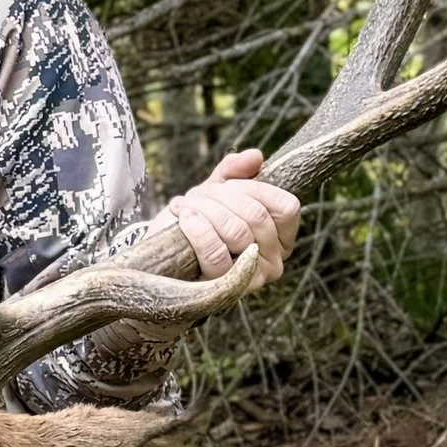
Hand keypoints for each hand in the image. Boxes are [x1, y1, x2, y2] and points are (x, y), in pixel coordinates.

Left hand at [165, 148, 300, 288]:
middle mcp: (274, 263)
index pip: (286, 207)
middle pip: (256, 215)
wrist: (161, 261)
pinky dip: (196, 229)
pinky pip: (215, 253)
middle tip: (197, 196)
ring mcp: (251, 279)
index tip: (226, 186)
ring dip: (205, 211)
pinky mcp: (224, 290)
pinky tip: (183, 218)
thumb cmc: (195, 225)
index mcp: (281, 239)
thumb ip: (233, 172)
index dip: (253, 189)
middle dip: (221, 197)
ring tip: (186, 208)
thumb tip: (255, 156)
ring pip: (236, 232)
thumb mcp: (214, 193)